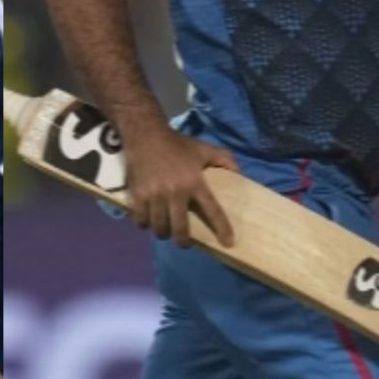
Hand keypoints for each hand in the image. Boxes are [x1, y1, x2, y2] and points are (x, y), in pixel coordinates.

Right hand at [121, 122, 237, 247]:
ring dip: (163, 233)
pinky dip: (145, 224)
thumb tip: (240, 175)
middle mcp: (176, 192)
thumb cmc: (177, 145)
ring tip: (165, 231)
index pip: (212, 210)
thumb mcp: (204, 149)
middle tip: (184, 242)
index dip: (221, 228)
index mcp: (195, 182)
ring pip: (160, 227)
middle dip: (183, 242)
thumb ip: (224, 160)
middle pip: (181, 229)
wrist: (146, 135)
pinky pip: (141, 220)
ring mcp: (155, 195)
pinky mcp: (138, 195)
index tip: (228, 243)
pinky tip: (148, 221)